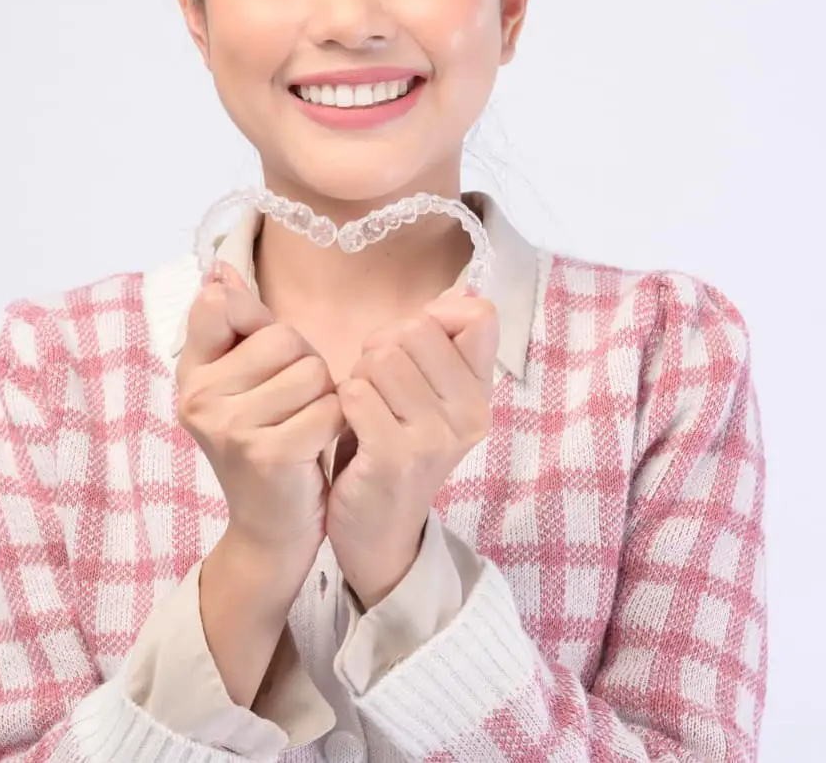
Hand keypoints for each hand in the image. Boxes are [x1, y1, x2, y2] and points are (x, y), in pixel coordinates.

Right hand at [175, 262, 341, 571]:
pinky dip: (334, 424)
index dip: (257, 324)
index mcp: (190, 373)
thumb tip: (220, 271)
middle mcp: (199, 397)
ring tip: (305, 424)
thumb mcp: (243, 381)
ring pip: (311, 372)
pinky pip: (328, 407)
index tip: (261, 359)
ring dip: (324, 396)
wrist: (273, 526)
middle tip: (293, 405)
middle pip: (283, 337)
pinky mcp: (267, 452)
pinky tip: (316, 445)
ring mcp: (229, 427)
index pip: (218, 305)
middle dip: (305, 364)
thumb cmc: (267, 441)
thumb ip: (236, 325)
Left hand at [327, 290, 498, 607]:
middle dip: (382, 349)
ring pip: (382, 359)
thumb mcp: (431, 397)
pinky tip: (350, 427)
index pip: (476, 316)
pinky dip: (343, 403)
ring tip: (364, 410)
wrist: (379, 532)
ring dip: (359, 378)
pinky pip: (357, 394)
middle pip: (416, 330)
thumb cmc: (396, 448)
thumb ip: (443, 346)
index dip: (432, 319)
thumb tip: (460, 293)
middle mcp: (471, 413)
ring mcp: (436, 437)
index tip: (414, 352)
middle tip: (376, 388)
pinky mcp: (396, 457)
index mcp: (483, 393)